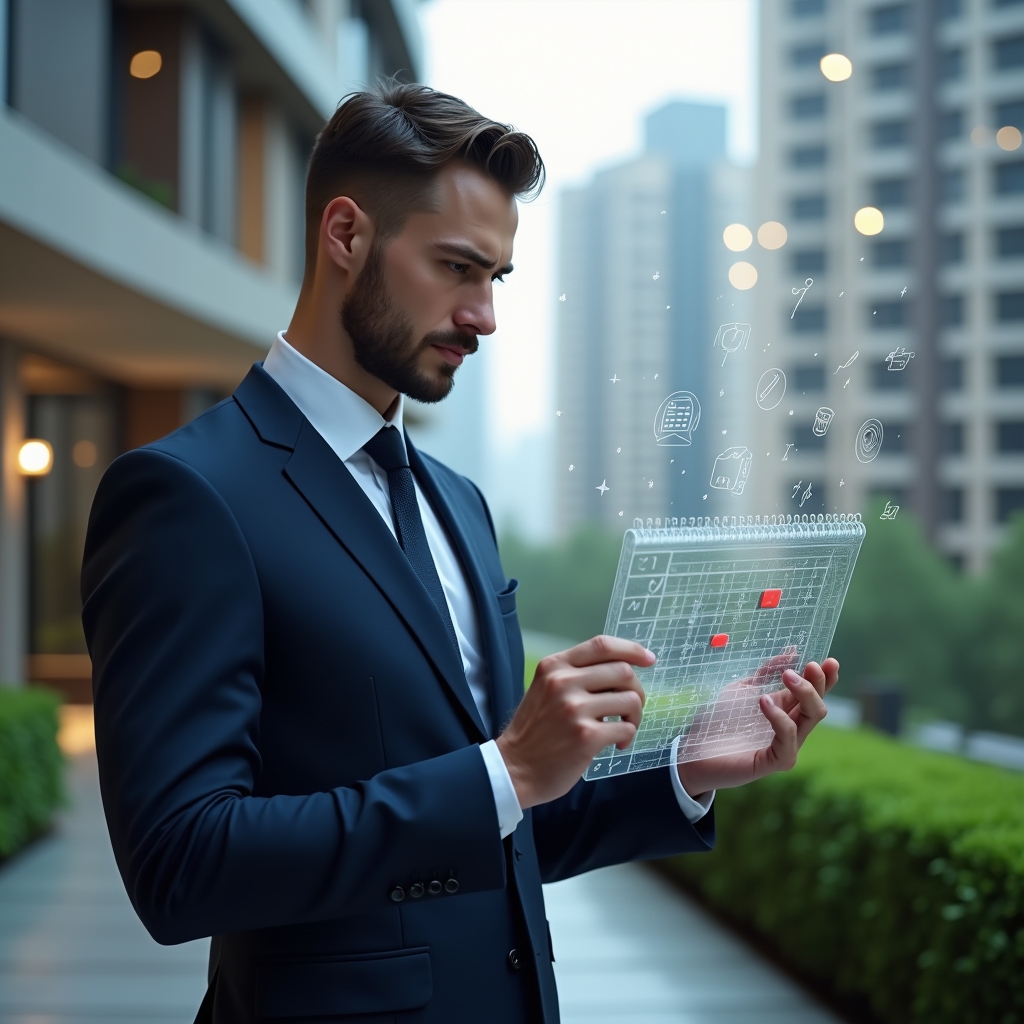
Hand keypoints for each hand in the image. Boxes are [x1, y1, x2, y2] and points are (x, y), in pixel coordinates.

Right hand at [496, 636, 652, 808]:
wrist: (515, 769)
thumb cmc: (535, 731)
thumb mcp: (546, 689)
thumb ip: (576, 674)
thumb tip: (622, 669)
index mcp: (554, 666)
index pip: (602, 645)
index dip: (632, 649)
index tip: (649, 659)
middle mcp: (563, 682)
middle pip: (623, 671)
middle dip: (636, 690)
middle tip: (629, 709)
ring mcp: (574, 709)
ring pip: (630, 699)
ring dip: (634, 716)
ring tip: (622, 728)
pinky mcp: (586, 736)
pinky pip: (626, 728)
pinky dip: (628, 736)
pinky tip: (616, 744)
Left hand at [676, 657, 838, 798]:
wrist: (692, 749)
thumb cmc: (717, 720)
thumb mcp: (741, 688)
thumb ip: (766, 672)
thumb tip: (793, 650)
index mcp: (784, 709)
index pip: (814, 694)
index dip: (826, 679)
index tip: (831, 662)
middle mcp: (789, 728)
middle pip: (817, 705)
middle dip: (816, 683)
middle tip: (809, 665)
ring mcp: (785, 746)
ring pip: (811, 719)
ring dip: (804, 693)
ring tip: (787, 676)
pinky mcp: (774, 761)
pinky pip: (789, 740)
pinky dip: (780, 718)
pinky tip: (764, 702)